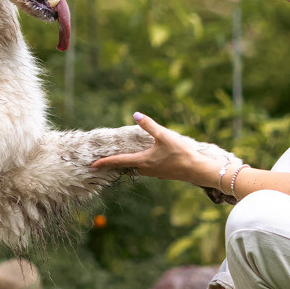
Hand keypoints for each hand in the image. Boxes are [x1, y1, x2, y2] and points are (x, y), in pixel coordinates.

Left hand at [90, 114, 230, 187]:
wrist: (197, 170)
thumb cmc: (181, 153)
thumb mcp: (164, 136)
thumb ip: (149, 125)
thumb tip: (135, 114)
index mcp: (143, 161)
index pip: (119, 162)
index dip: (105, 163)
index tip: (92, 165)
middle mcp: (146, 169)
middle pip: (126, 167)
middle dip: (115, 164)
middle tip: (103, 162)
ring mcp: (155, 173)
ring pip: (137, 169)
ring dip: (128, 165)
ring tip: (121, 160)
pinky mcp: (163, 174)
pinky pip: (147, 169)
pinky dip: (140, 165)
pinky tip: (145, 160)